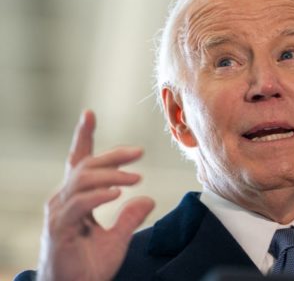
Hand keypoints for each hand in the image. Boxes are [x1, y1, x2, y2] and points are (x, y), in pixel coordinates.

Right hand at [36, 110, 154, 280]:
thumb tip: (147, 199)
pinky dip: (98, 195)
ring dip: (111, 175)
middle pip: (86, 166)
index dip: (84, 137)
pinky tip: (117, 193)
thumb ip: (130, 217)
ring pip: (83, 180)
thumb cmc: (88, 267)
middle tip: (139, 152)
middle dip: (113, 155)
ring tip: (136, 178)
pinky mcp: (59, 229)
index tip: (90, 114)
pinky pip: (79, 204)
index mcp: (75, 199)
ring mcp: (59, 214)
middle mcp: (63, 201)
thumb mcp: (116, 239)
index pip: (78, 162)